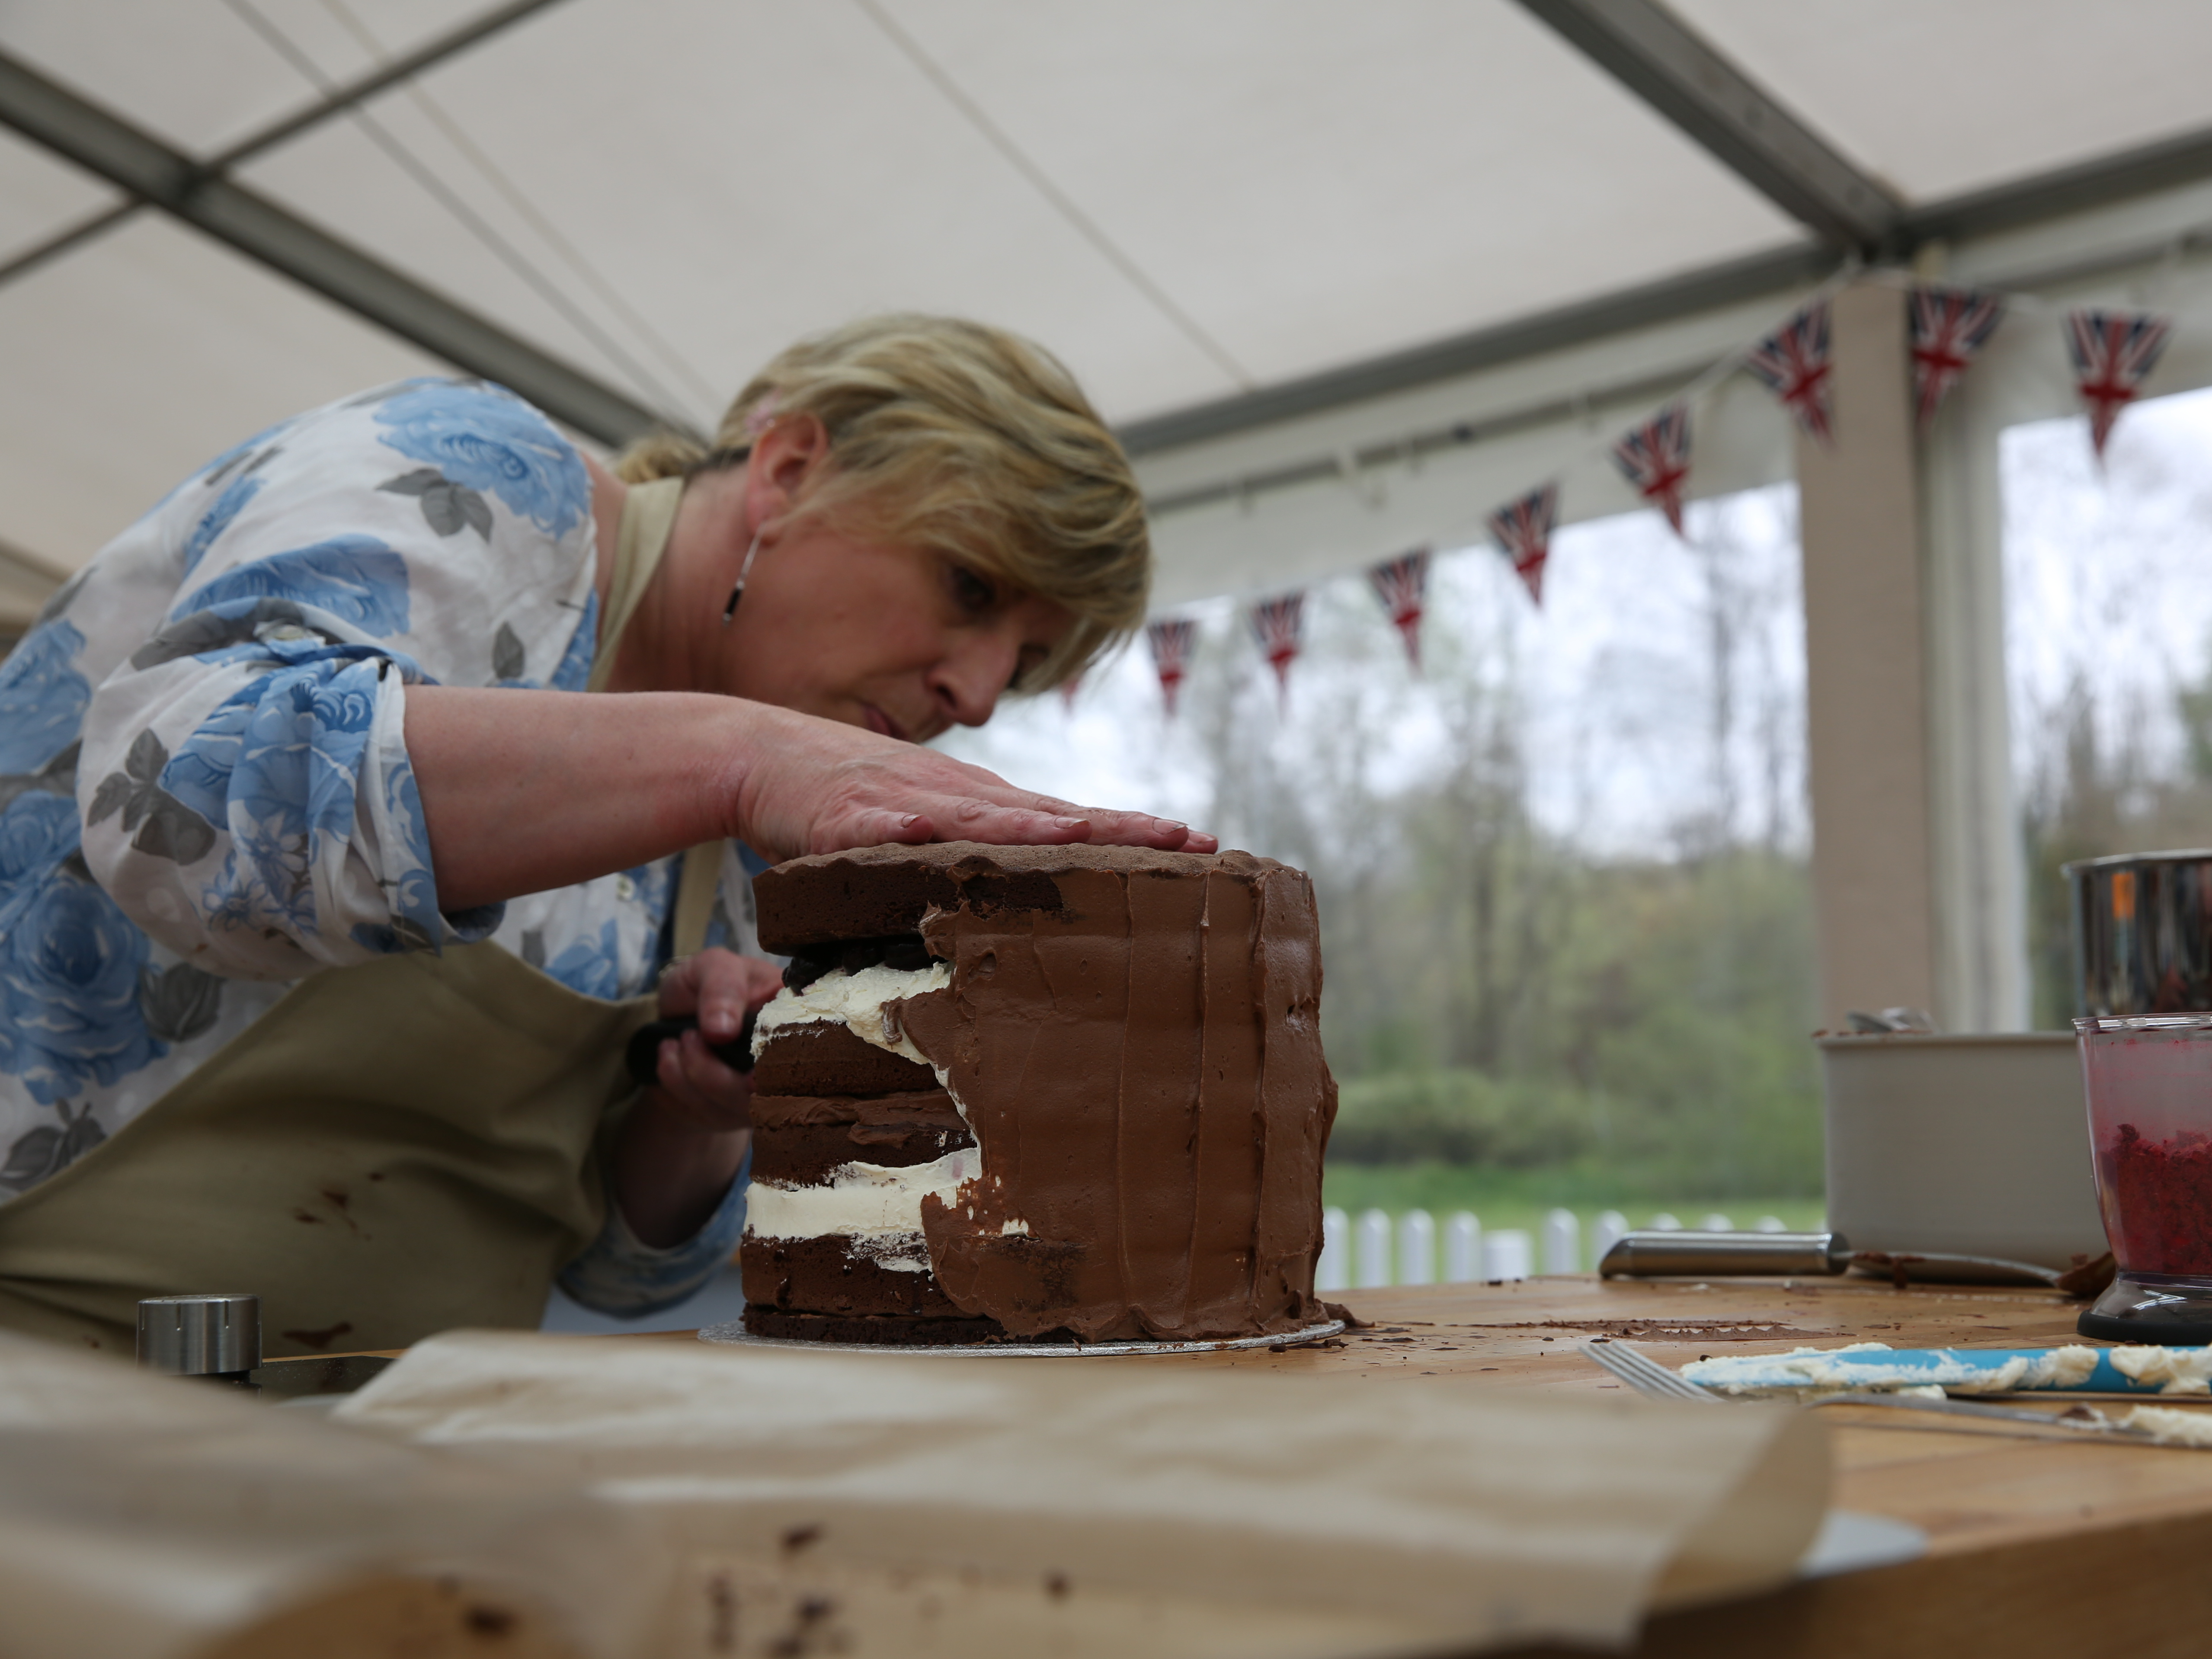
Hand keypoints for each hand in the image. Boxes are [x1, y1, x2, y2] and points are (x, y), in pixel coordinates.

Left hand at [643, 948, 784, 1130]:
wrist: (671, 1022)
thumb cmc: (703, 987)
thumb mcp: (712, 966)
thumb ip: (723, 986)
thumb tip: (723, 1032)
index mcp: (799, 1016)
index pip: (812, 1042)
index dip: (776, 1049)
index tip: (732, 1040)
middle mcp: (790, 1060)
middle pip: (772, 1085)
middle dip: (717, 1065)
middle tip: (690, 1034)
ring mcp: (764, 1093)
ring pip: (735, 1103)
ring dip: (692, 1070)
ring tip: (680, 1039)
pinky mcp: (735, 1114)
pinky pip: (708, 1111)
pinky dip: (677, 1082)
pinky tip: (671, 1058)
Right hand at [726, 702, 1218, 859]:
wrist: (765, 755)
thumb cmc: (855, 802)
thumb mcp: (934, 831)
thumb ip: (983, 861)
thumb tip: (1046, 900)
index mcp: (983, 806)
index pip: (1073, 819)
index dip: (1134, 830)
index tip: (1202, 842)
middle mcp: (957, 796)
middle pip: (1048, 814)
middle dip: (1116, 827)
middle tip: (1186, 839)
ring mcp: (903, 799)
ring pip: (975, 815)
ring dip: (1027, 827)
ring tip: (1081, 835)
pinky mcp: (844, 814)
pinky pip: (874, 825)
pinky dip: (898, 826)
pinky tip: (920, 830)